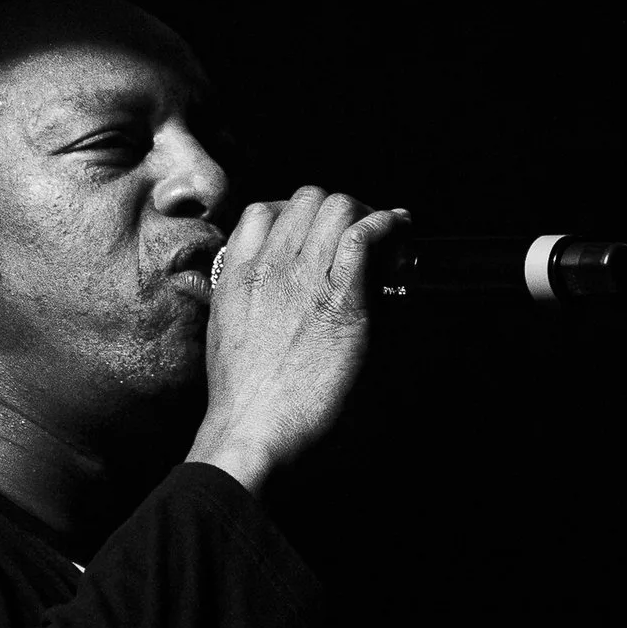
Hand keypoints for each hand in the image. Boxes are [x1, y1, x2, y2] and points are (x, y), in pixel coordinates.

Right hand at [186, 185, 406, 491]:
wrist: (251, 428)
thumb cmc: (241, 399)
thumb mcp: (226, 335)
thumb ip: (244, 302)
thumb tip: (274, 295)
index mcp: (238, 274)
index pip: (262, 211)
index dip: (294, 213)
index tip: (315, 231)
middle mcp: (270, 265)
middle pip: (307, 200)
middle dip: (337, 209)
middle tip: (357, 231)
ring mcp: (305, 279)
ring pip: (338, 207)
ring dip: (366, 213)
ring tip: (385, 232)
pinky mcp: (341, 300)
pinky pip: (364, 238)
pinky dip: (387, 226)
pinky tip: (399, 230)